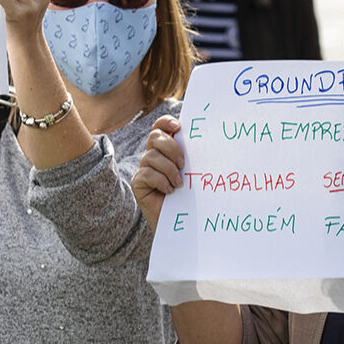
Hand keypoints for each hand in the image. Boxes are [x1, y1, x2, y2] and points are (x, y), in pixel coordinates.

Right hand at [132, 116, 185, 231]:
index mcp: (165, 149)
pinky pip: (147, 174)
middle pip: (155, 137)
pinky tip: (169, 191)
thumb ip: (192, 155)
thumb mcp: (192, 172)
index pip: (159, 126)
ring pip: (151, 156)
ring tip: (179, 184)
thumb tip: (205, 137)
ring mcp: (143, 169)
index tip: (178, 127)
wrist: (180, 221)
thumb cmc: (189, 195)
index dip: (165, 122)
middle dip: (171, 148)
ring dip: (169, 170)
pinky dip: (161, 181)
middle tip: (184, 164)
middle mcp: (152, 156)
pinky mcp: (138, 183)